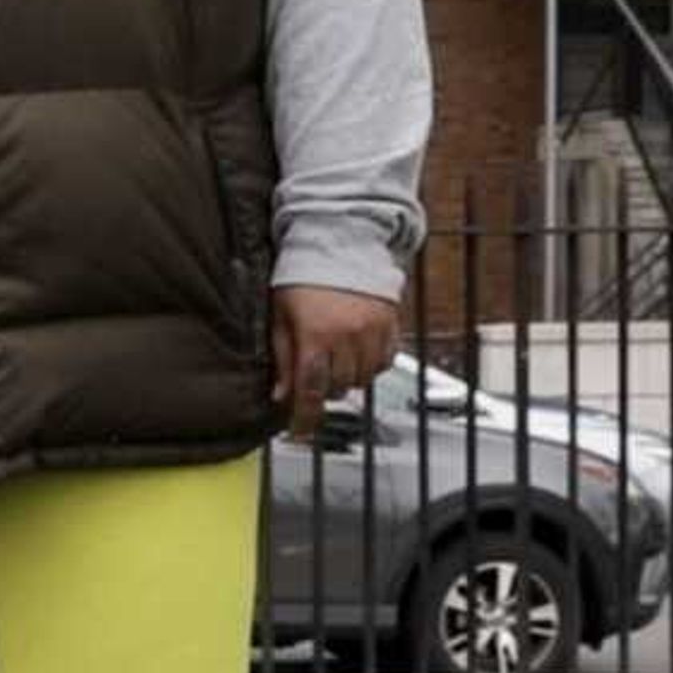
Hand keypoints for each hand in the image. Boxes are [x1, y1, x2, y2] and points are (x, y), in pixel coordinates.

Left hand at [272, 287, 399, 440]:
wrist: (339, 240)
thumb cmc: (303, 274)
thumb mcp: (281, 315)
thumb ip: (283, 357)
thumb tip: (281, 395)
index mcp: (316, 334)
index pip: (310, 390)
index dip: (304, 417)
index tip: (299, 431)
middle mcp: (348, 336)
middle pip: (338, 388)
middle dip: (323, 389)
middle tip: (314, 377)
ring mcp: (373, 331)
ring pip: (364, 379)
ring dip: (347, 378)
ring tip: (335, 359)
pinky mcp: (391, 325)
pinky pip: (385, 362)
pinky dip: (370, 365)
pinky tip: (357, 352)